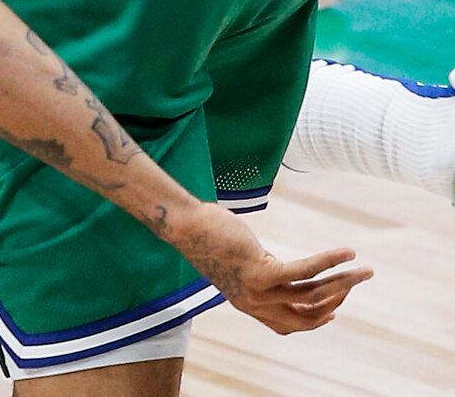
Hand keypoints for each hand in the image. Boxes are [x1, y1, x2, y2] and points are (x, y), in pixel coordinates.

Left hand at [168, 200, 370, 334]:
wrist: (186, 226)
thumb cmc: (209, 235)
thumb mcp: (235, 260)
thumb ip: (255, 268)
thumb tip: (266, 260)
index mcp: (250, 304)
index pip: (290, 325)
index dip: (315, 320)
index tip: (334, 310)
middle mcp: (256, 304)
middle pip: (307, 314)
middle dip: (337, 300)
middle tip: (356, 281)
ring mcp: (260, 292)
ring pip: (313, 295)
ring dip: (343, 282)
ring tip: (364, 270)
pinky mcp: (263, 271)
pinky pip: (305, 271)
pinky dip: (329, 262)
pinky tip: (348, 254)